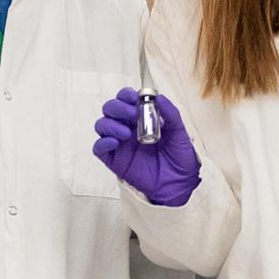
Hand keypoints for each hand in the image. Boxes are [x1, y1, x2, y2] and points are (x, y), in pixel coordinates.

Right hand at [93, 88, 200, 206]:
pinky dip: (103, 142)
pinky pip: (99, 147)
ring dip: (110, 124)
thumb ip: (171, 114)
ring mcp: (119, 144)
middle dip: (117, 107)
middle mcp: (127, 128)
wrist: (179, 184)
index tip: (133, 97)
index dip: (125, 95)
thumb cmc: (180, 158)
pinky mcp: (114, 160)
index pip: (125, 100)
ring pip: (102, 125)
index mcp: (141, 118)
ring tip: (126, 133)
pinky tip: (115, 142)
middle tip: (131, 113)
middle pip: (110, 109)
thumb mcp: (180, 133)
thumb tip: (158, 97)